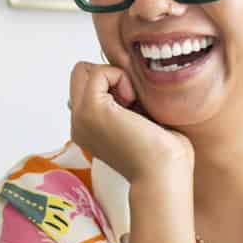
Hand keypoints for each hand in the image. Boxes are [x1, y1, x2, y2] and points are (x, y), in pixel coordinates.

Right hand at [68, 62, 190, 183]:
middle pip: (80, 75)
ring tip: (132, 103)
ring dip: (113, 77)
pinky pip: (98, 72)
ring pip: (84, 70)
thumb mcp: (140, 119)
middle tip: (130, 99)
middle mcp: (79, 123)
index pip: (86, 87)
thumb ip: (126, 101)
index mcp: (89, 128)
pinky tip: (132, 102)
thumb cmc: (163, 153)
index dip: (110, 83)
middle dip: (106, 75)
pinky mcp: (90, 109)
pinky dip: (119, 77)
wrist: (163, 173)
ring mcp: (80, 117)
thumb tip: (121, 78)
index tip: (134, 105)